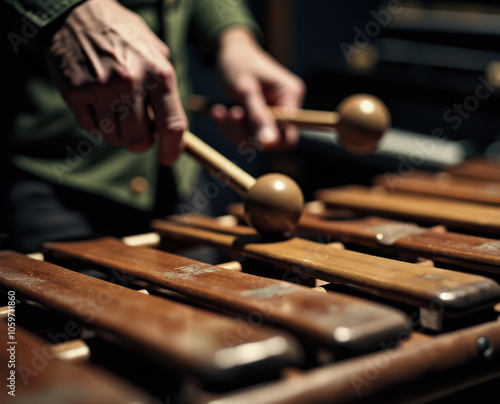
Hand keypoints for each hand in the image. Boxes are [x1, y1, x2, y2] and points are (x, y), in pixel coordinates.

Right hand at [44, 0, 186, 164]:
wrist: (76, 12)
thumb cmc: (123, 35)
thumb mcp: (155, 52)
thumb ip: (166, 87)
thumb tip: (174, 129)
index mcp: (159, 74)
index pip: (172, 126)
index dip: (172, 149)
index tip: (168, 158)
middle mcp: (131, 82)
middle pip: (140, 141)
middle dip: (141, 143)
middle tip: (139, 133)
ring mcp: (101, 88)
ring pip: (114, 138)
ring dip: (118, 132)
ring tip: (116, 110)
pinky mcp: (75, 92)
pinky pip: (91, 129)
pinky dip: (97, 123)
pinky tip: (98, 102)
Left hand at [213, 28, 304, 149]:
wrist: (229, 51)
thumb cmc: (239, 63)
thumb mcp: (246, 90)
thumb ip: (258, 117)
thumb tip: (270, 144)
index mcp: (291, 95)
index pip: (289, 134)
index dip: (268, 141)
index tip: (246, 132)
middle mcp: (287, 105)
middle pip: (273, 141)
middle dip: (247, 134)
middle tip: (230, 115)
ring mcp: (274, 112)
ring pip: (256, 139)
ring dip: (235, 130)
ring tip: (220, 111)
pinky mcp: (261, 116)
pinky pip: (247, 133)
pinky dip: (231, 126)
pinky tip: (219, 111)